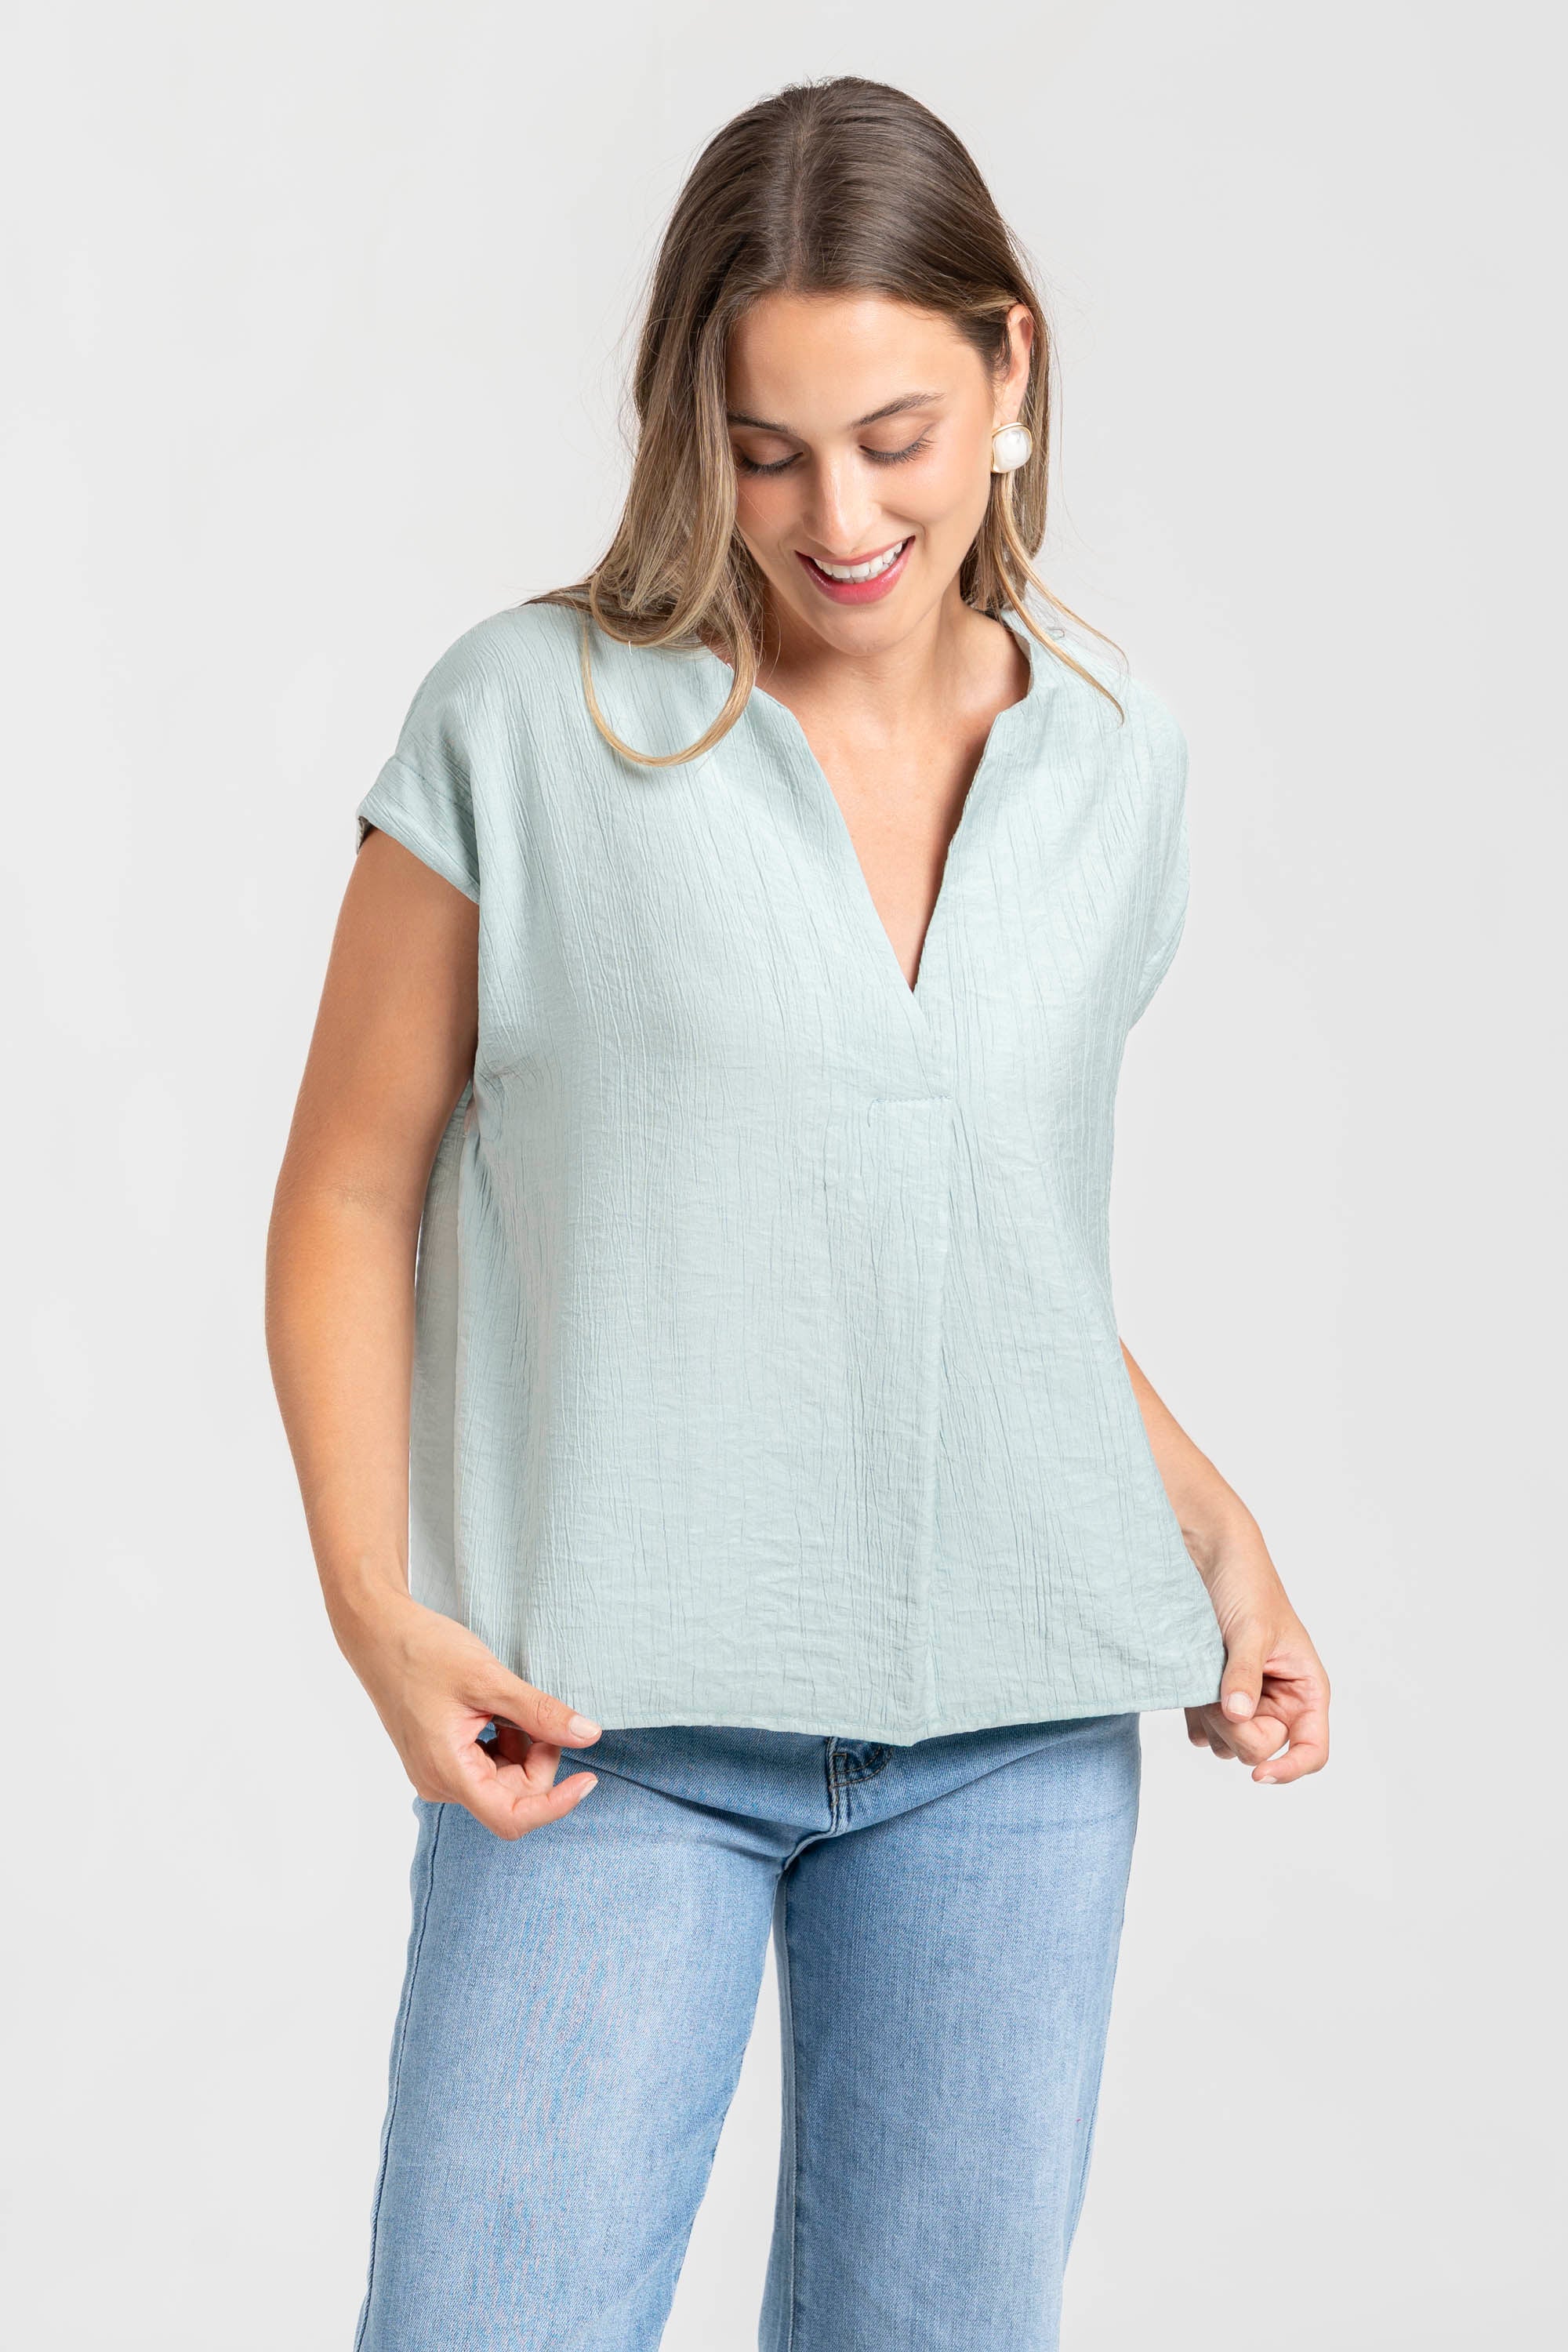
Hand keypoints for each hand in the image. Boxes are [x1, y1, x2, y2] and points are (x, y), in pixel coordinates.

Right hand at [334, 1589, 602, 1838]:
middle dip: (539, 1758)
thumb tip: (589, 1735)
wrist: (379, 1634)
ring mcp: (437, 1773)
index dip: (556, 1804)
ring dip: (522, 1748)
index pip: (512, 1817)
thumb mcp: (489, 1678)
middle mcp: (439, 1783)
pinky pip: (487, 1767)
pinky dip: (504, 1742)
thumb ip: (540, 1712)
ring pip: (503, 1781)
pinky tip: (494, 1711)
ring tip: (506, 1705)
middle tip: (537, 1712)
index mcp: (447, 1771)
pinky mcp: (440, 1760)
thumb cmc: (425, 1652)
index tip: (588, 1778)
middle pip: (513, 1796)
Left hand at [1184, 1522, 1329, 1785]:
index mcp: (1306, 1689)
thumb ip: (1244, 1674)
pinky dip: (1196, 1719)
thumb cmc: (1245, 1584)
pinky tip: (1189, 1691)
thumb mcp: (1250, 1630)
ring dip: (1212, 1723)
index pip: (1312, 1750)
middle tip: (1216, 1694)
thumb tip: (1239, 1716)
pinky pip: (1207, 1733)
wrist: (1208, 1554)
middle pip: (1262, 1750)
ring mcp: (1248, 1700)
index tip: (1257, 1774)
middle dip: (1236, 1730)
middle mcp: (1281, 1700)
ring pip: (1231, 1745)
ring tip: (1204, 1682)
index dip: (1289, 1768)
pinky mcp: (1217, 1696)